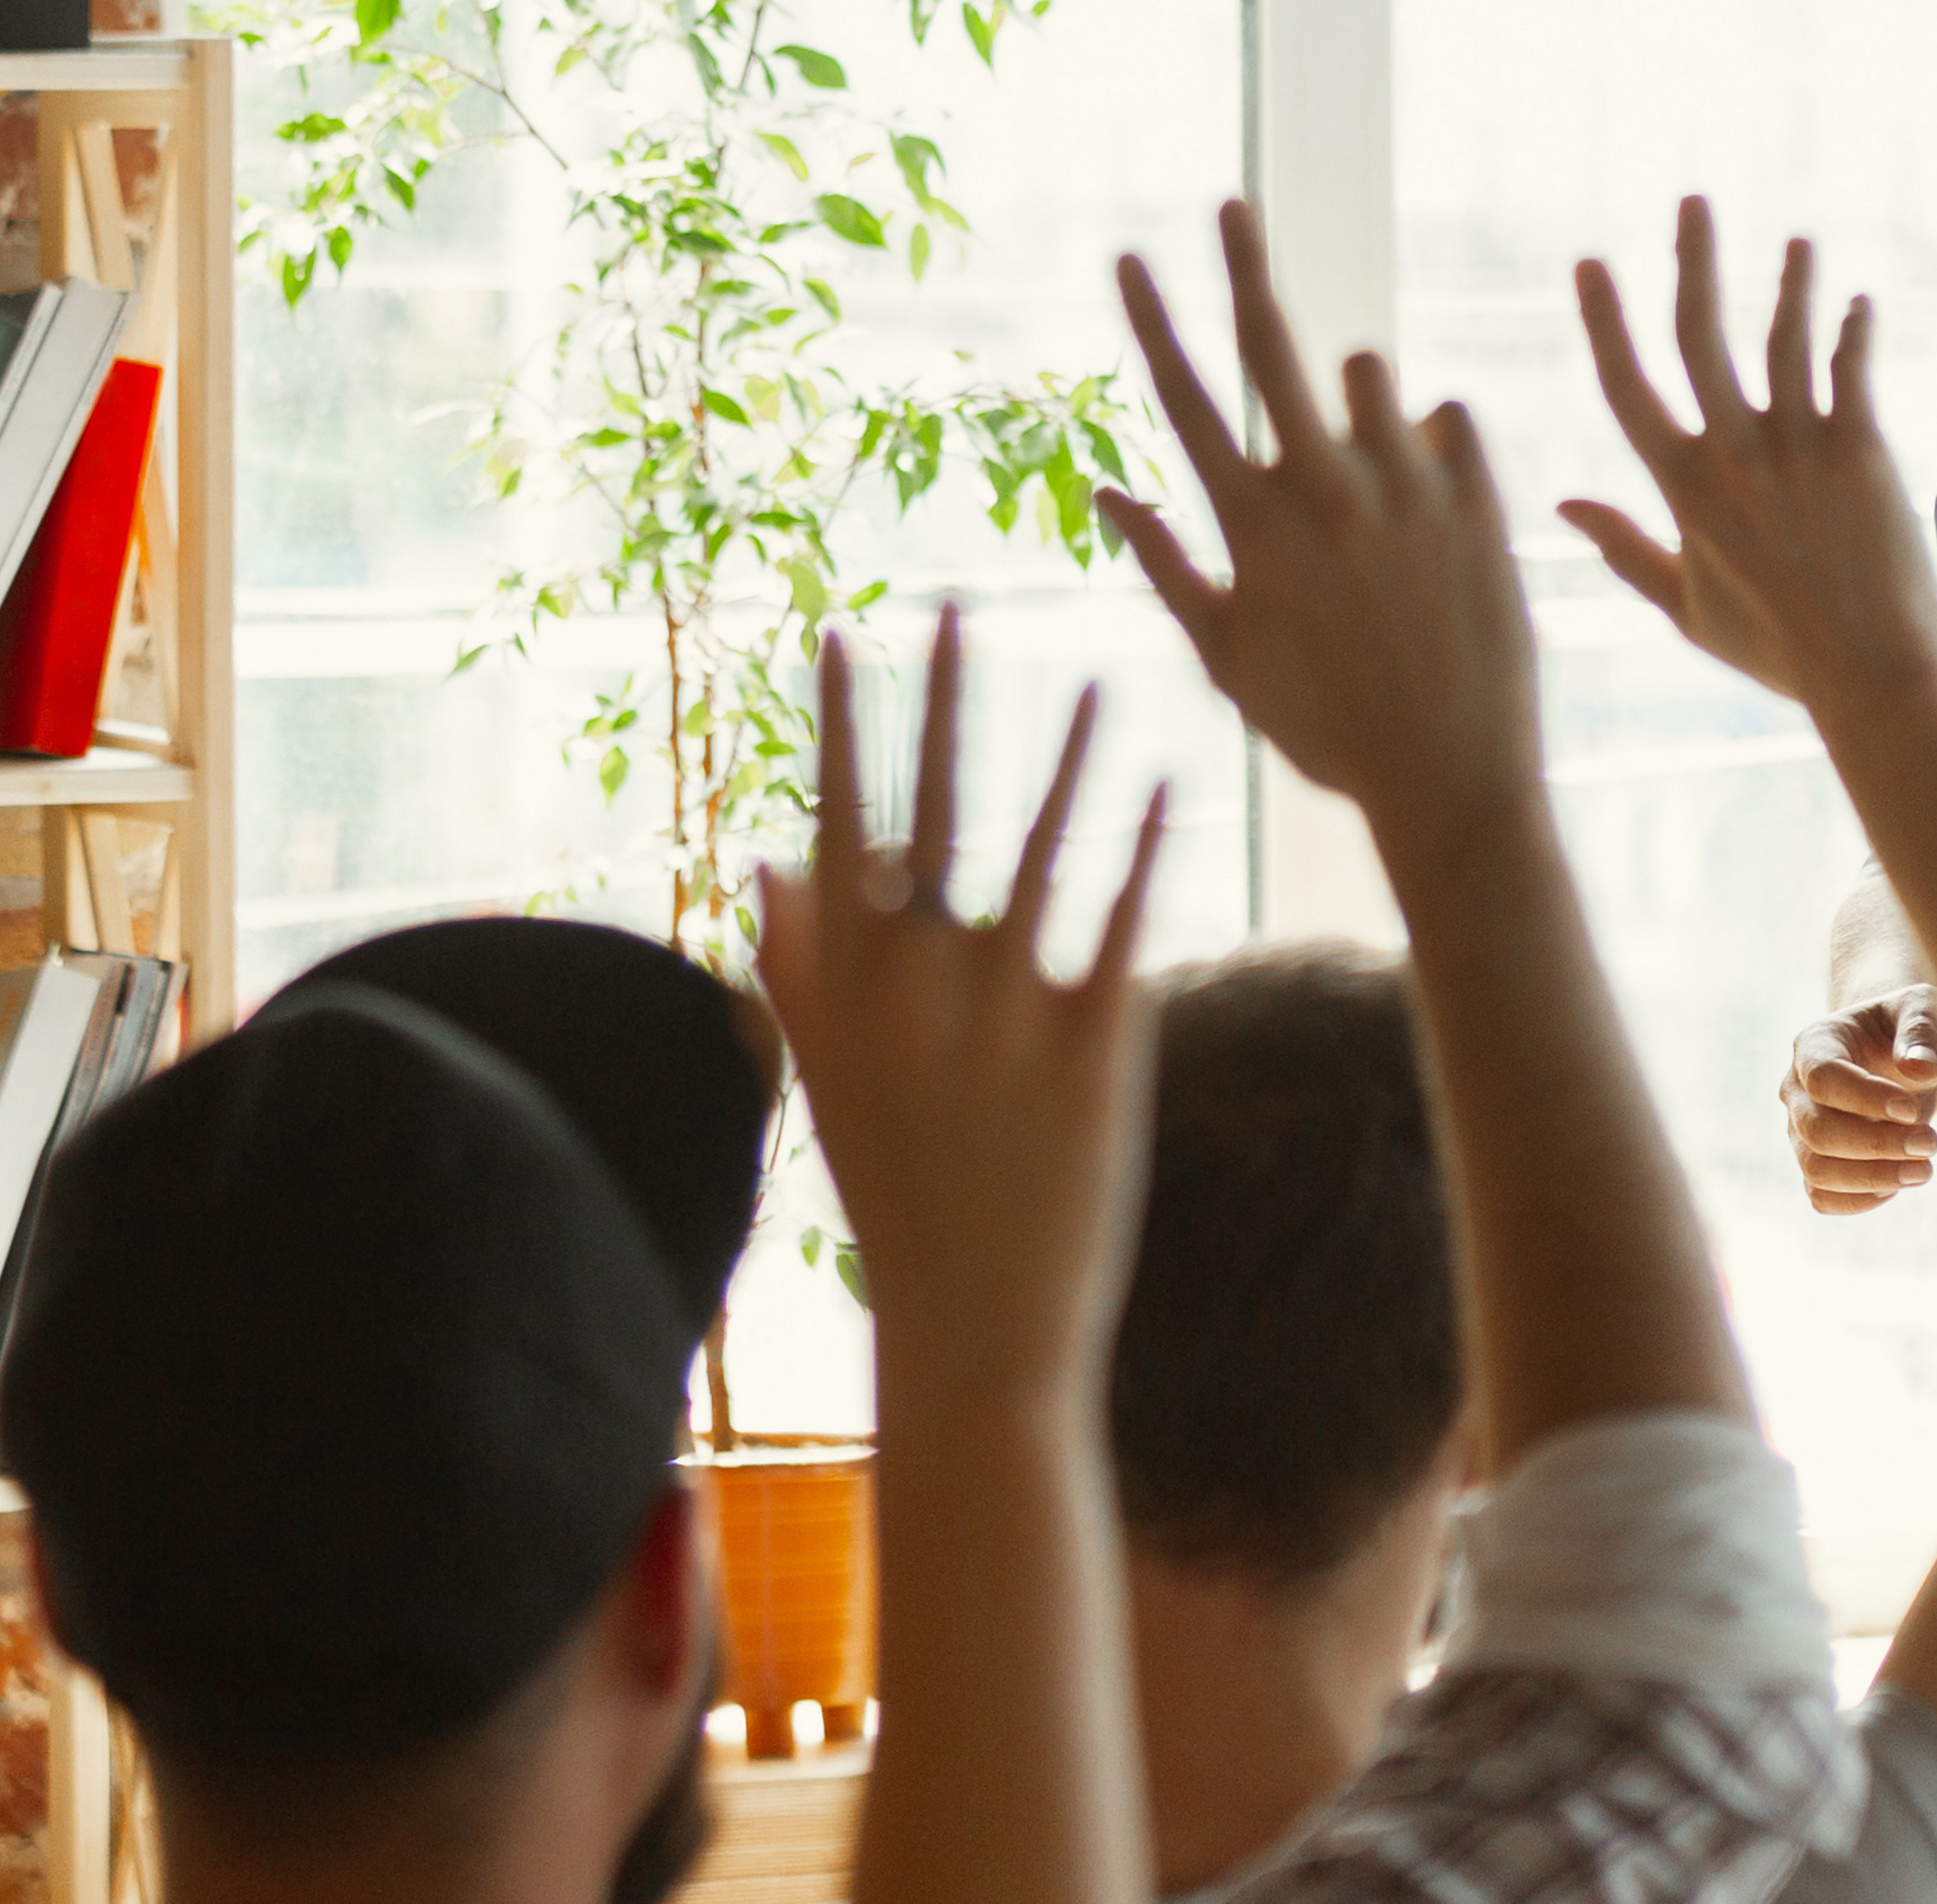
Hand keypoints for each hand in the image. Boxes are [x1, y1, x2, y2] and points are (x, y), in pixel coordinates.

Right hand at [751, 610, 1169, 1391]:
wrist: (975, 1329)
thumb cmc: (899, 1201)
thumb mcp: (828, 1085)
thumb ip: (796, 971)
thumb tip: (768, 860)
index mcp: (844, 991)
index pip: (835, 823)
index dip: (842, 725)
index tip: (842, 632)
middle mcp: (914, 988)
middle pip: (928, 811)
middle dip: (941, 702)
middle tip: (957, 607)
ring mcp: (1001, 1014)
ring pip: (1039, 848)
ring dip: (1071, 756)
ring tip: (1106, 675)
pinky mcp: (1091, 1044)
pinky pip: (1122, 919)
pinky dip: (1143, 846)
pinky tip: (1167, 782)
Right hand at [1100, 201, 1545, 821]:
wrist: (1456, 779)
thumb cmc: (1327, 730)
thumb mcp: (1228, 659)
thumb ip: (1164, 567)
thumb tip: (1102, 492)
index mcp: (1255, 527)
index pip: (1186, 398)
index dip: (1154, 319)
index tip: (1129, 255)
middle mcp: (1329, 491)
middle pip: (1276, 347)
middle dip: (1246, 266)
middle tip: (1232, 206)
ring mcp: (1411, 490)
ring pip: (1374, 379)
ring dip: (1360, 400)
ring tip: (1372, 474)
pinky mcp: (1482, 501)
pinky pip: (1452, 420)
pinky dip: (1433, 439)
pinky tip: (1429, 491)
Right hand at [1557, 196, 1936, 718]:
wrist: (1871, 679)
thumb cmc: (1776, 652)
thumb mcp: (1683, 607)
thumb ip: (1622, 549)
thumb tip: (1560, 507)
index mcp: (1681, 490)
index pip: (1627, 386)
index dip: (1605, 319)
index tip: (1590, 262)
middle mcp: (1733, 456)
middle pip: (1701, 336)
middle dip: (1693, 261)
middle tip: (1693, 202)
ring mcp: (1799, 449)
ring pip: (1785, 338)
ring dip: (1791, 282)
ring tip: (1799, 243)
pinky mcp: (1862, 451)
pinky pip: (1852, 370)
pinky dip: (1854, 331)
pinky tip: (1859, 303)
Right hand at [1780, 986, 1936, 1214]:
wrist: (1909, 1059)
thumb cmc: (1915, 1031)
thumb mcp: (1925, 1010)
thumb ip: (1923, 1031)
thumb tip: (1919, 1069)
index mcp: (1815, 1043)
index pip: (1822, 1077)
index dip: (1865, 1099)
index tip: (1913, 1110)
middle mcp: (1797, 1089)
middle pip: (1816, 1130)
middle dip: (1876, 1145)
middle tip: (1931, 1143)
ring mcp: (1802, 1130)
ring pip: (1816, 1170)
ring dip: (1874, 1178)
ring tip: (1924, 1169)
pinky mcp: (1817, 1163)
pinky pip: (1822, 1197)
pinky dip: (1859, 1200)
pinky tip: (1898, 1184)